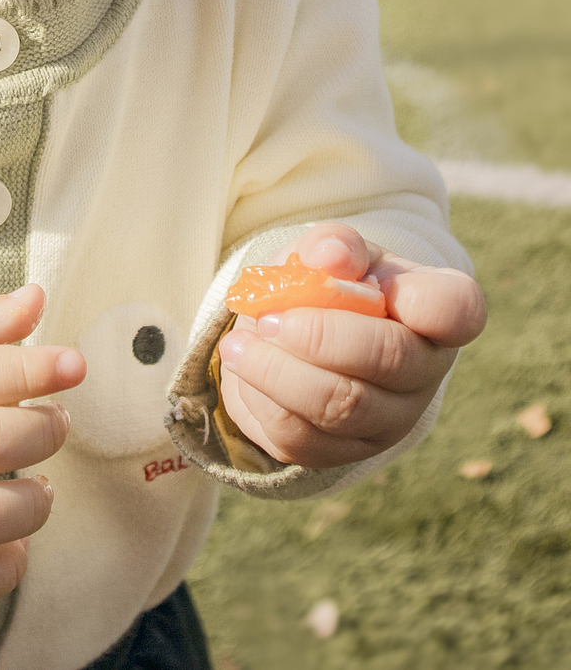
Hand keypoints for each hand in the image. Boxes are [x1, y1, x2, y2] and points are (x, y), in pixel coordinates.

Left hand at [217, 222, 485, 467]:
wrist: (301, 328)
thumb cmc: (331, 281)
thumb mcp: (332, 251)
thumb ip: (334, 244)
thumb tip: (332, 255)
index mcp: (438, 311)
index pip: (457, 311)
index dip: (426, 303)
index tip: (377, 284)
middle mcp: (427, 371)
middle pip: (389, 360)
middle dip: (319, 336)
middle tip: (267, 318)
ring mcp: (392, 419)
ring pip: (341, 406)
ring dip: (278, 373)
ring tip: (238, 345)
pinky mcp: (346, 452)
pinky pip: (303, 438)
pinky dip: (263, 400)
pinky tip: (245, 371)